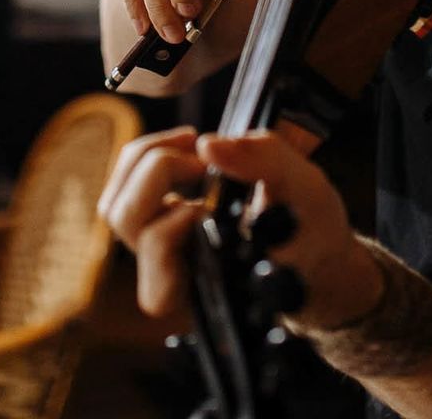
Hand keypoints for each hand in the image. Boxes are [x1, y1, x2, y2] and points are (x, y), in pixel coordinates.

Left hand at [98, 126, 377, 325]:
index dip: (169, 237)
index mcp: (210, 285)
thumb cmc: (313, 228)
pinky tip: (189, 146)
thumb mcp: (307, 191)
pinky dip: (147, 153)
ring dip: (147, 158)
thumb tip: (209, 144)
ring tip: (193, 144)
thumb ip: (262, 163)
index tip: (206, 205)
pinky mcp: (156, 218)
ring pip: (116, 205)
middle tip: (200, 156)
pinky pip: (124, 185)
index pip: (158, 287)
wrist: (315, 243)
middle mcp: (176, 270)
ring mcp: (161, 246)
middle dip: (156, 173)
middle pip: (125, 224)